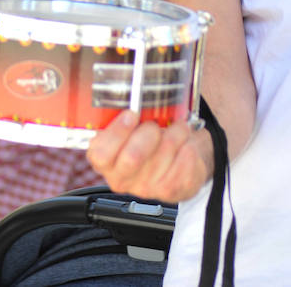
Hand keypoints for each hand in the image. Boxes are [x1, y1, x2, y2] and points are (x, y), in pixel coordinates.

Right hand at [86, 111, 214, 203]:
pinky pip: (184, 161)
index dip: (117, 133)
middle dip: (149, 132)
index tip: (131, 114)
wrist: (178, 162)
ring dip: (175, 133)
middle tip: (156, 124)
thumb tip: (131, 98)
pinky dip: (188, 146)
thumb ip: (124, 116)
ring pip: (164, 154)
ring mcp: (146, 188)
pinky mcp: (171, 191)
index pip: (101, 154)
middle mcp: (121, 178)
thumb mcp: (131, 126)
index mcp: (105, 162)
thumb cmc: (151, 140)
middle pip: (132, 157)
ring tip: (178, 128)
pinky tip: (185, 145)